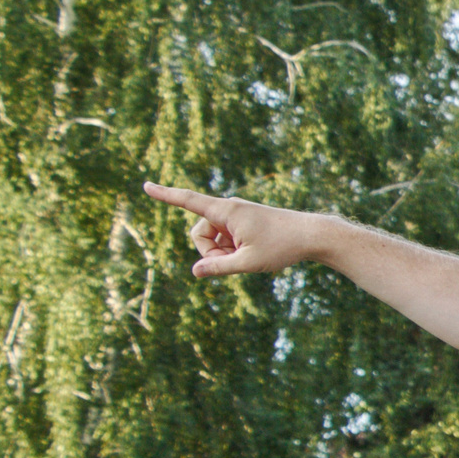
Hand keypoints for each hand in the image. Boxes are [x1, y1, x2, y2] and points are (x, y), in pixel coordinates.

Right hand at [143, 182, 324, 277]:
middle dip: (209, 252)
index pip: (188, 200)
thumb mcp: (248, 262)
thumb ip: (219, 267)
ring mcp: (237, 215)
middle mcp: (229, 208)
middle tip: (234, 261)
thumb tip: (195, 271)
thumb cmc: (283, 246)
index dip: (166, 195)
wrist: (312, 235)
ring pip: (213, 239)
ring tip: (249, 256)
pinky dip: (233, 250)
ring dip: (223, 252)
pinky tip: (254, 253)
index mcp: (226, 211)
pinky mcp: (244, 222)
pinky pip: (226, 239)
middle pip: (200, 233)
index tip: (145, 186)